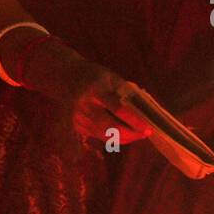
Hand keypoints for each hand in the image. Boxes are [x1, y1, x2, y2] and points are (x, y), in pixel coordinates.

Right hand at [22, 38, 150, 143]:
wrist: (65, 76)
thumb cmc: (93, 75)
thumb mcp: (111, 77)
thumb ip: (126, 93)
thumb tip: (145, 112)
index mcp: (96, 90)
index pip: (118, 109)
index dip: (135, 121)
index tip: (149, 128)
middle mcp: (85, 106)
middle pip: (110, 127)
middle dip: (130, 134)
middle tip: (145, 134)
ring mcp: (79, 118)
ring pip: (105, 136)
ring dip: (124, 138)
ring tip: (138, 135)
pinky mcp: (76, 126)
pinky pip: (99, 136)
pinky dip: (113, 137)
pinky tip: (125, 134)